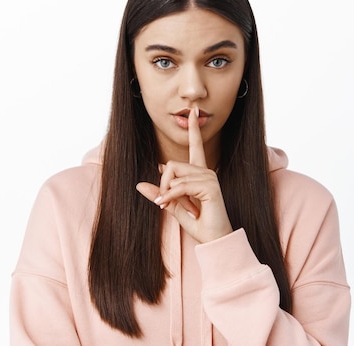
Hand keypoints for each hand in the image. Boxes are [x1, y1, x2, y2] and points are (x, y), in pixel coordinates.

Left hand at [136, 107, 232, 243]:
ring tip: (171, 207)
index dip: (193, 128)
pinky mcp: (210, 187)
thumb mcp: (173, 206)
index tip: (194, 112)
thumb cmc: (199, 224)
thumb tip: (139, 184)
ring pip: (175, 174)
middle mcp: (205, 171)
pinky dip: (171, 196)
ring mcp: (209, 178)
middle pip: (172, 164)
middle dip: (163, 184)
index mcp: (199, 173)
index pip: (196, 146)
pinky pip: (181, 186)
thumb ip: (160, 193)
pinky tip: (167, 206)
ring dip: (167, 193)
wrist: (214, 240)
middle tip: (164, 202)